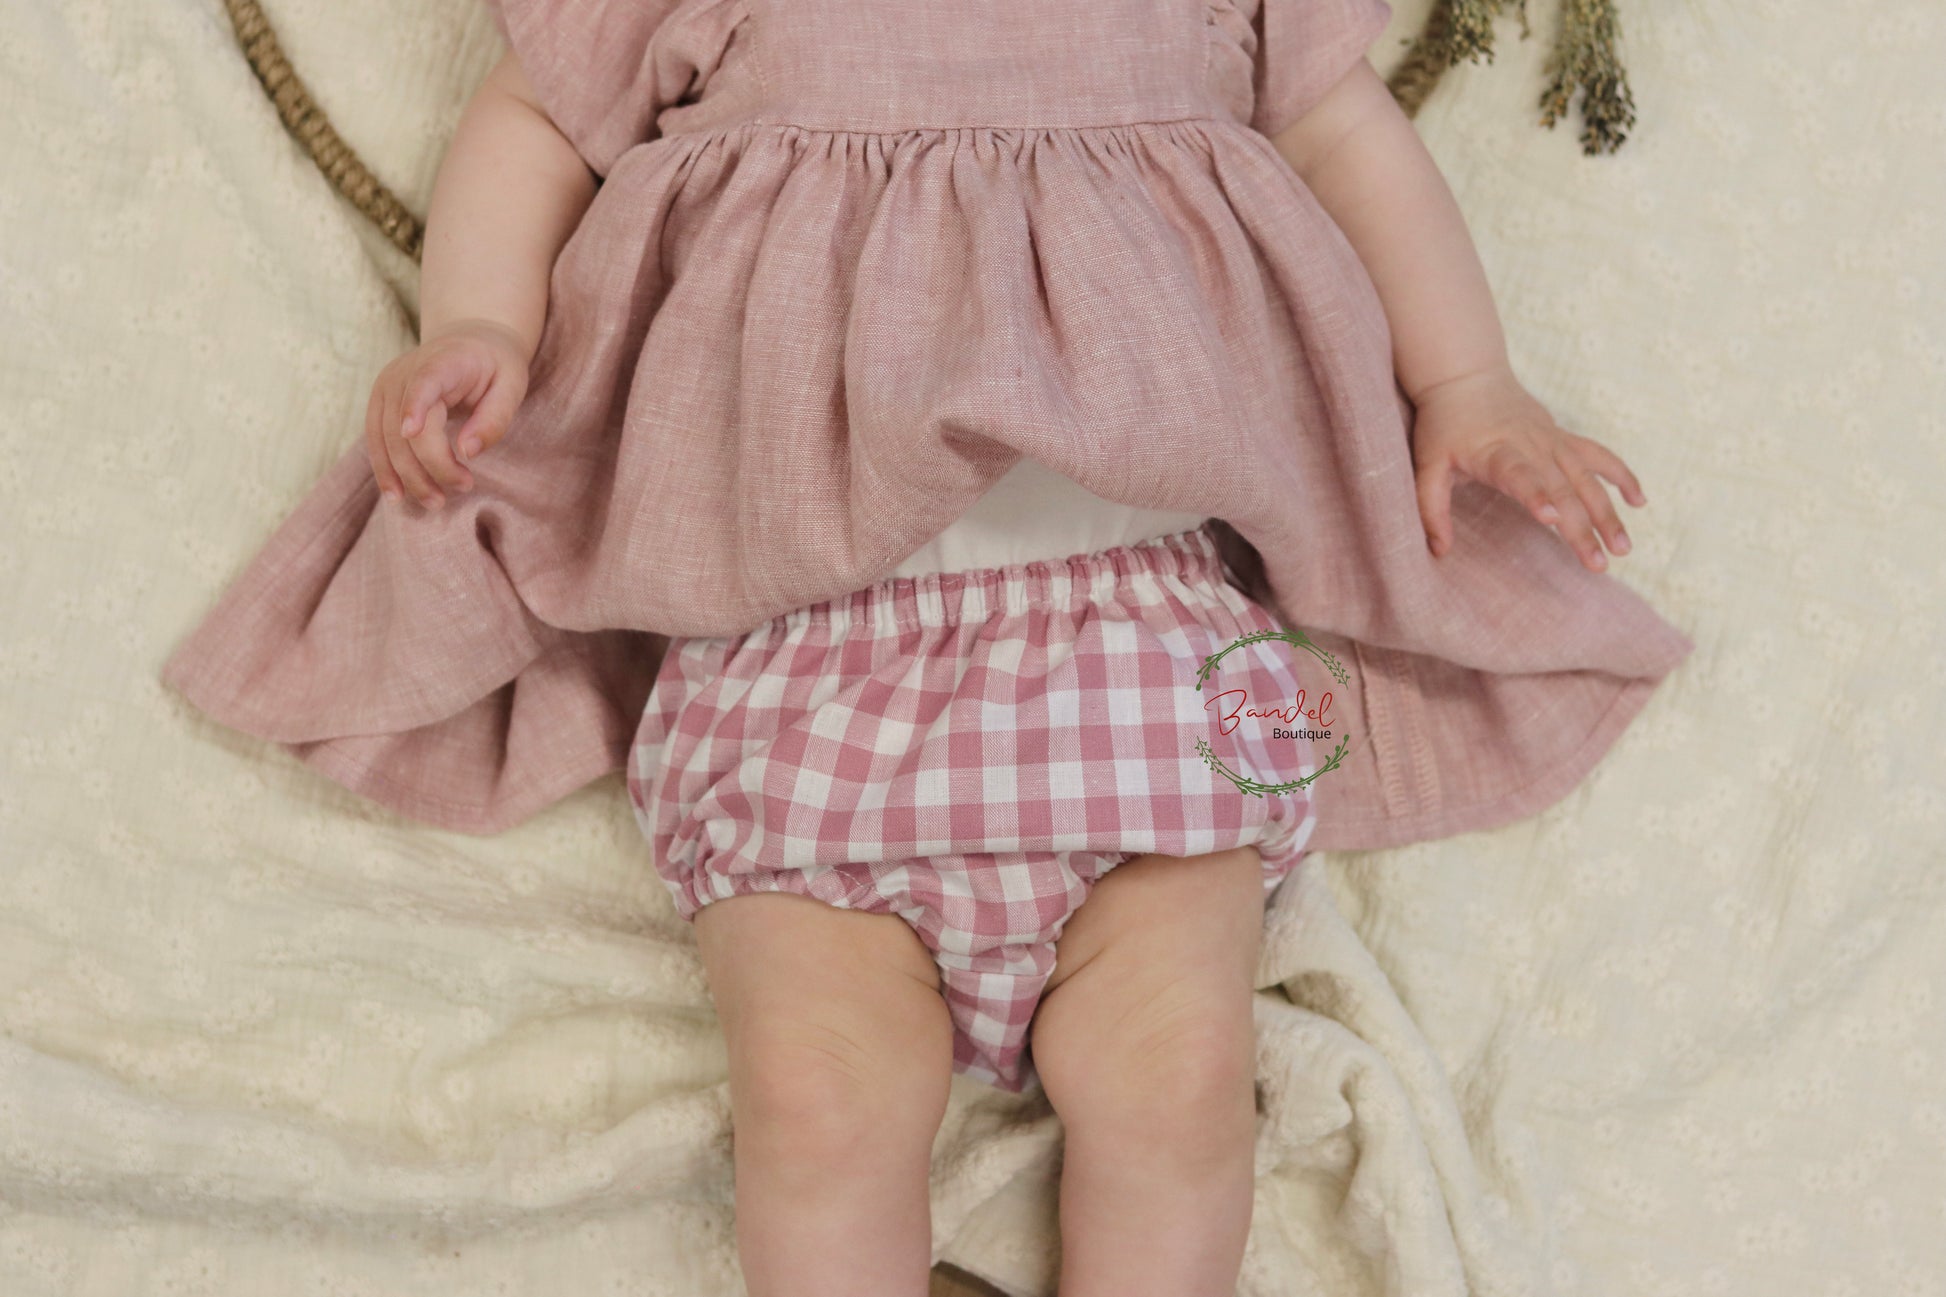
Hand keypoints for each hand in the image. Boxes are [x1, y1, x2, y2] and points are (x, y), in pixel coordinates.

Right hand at [364, 318, 531, 508]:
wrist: (470, 339)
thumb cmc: (496, 366)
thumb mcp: (512, 386)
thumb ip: (494, 418)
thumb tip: (468, 452)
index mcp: (443, 360)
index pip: (425, 381)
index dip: (415, 405)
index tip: (411, 431)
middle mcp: (406, 370)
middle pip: (407, 425)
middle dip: (430, 465)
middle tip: (464, 487)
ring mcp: (387, 385)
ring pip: (386, 438)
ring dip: (406, 476)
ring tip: (434, 502)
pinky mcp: (380, 400)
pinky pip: (375, 439)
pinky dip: (384, 468)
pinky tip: (396, 494)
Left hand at [1409, 364, 1644, 571]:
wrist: (1466, 377)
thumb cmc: (1444, 426)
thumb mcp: (1426, 465)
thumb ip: (1430, 509)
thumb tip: (1439, 552)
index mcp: (1496, 452)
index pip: (1519, 475)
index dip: (1536, 495)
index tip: (1551, 518)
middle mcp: (1531, 446)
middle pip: (1562, 488)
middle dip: (1583, 527)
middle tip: (1598, 564)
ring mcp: (1553, 441)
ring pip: (1587, 479)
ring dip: (1608, 513)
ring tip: (1623, 548)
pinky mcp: (1564, 438)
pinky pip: (1599, 456)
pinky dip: (1621, 475)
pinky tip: (1639, 501)